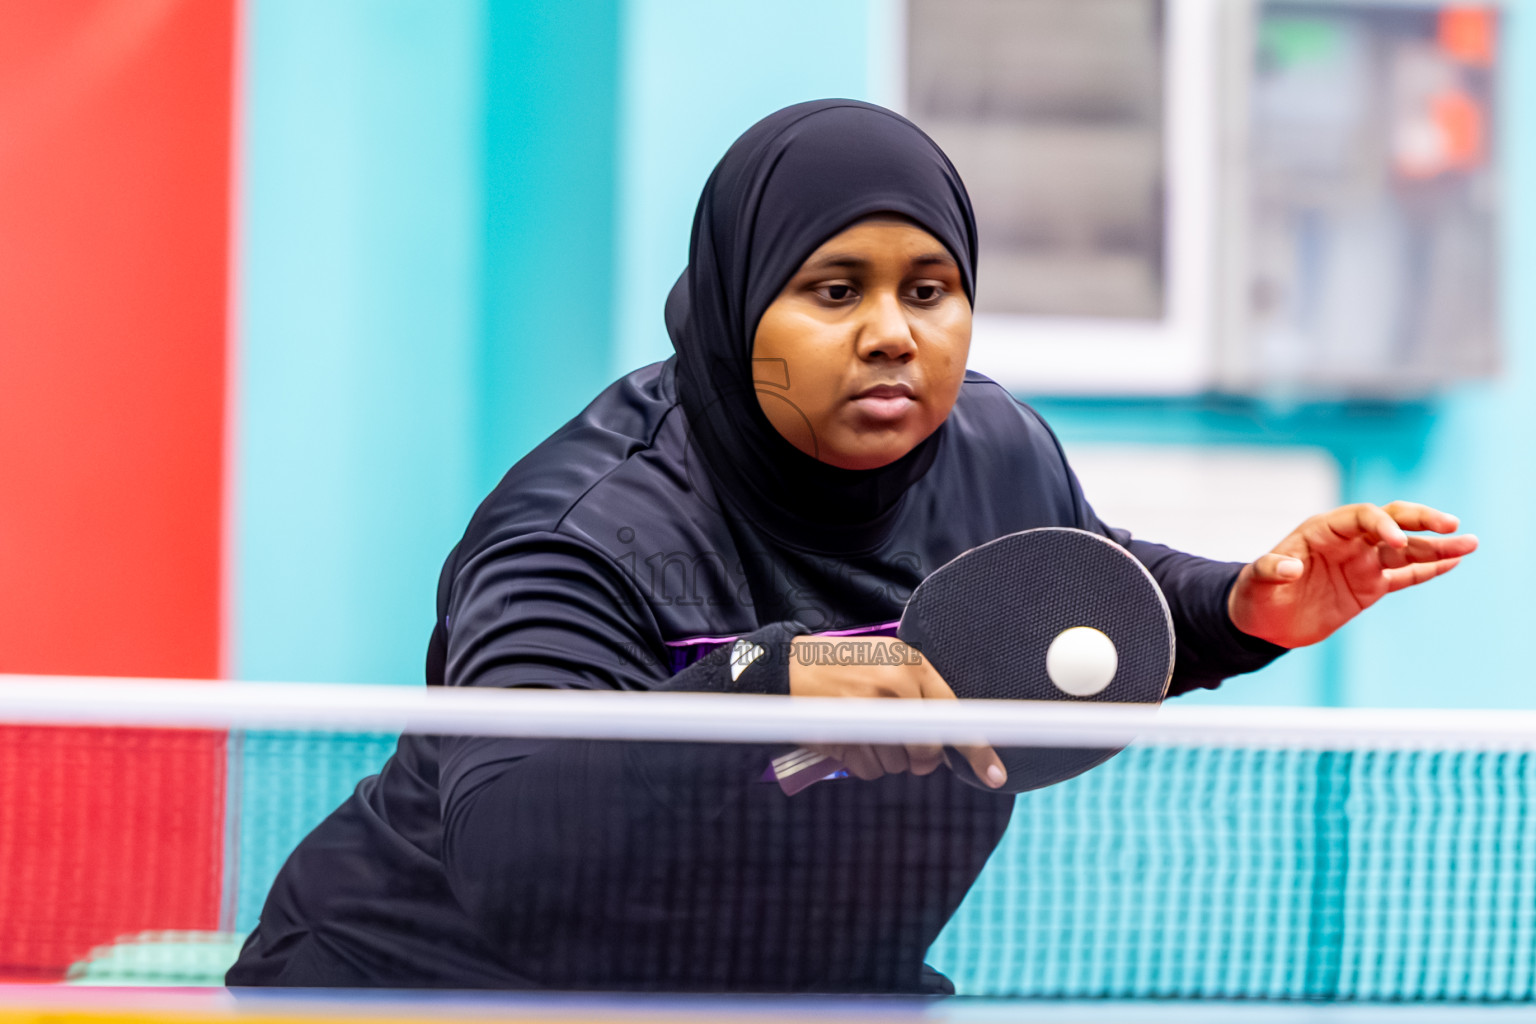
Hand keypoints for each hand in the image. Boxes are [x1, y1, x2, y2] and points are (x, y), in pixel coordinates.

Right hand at [788, 635, 1007, 787]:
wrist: (788, 666)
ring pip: (900, 764)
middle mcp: (896, 687)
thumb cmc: (841, 666)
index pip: (955, 714)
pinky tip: (848, 740)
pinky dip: (862, 764)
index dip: (977, 749)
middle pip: (929, 750)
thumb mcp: (885, 661)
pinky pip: (871, 771)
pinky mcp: (847, 736)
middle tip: (899, 744)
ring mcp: (870, 713)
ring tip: (863, 729)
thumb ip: (917, 691)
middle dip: (918, 758)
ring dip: (885, 758)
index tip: (996, 775)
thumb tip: (945, 738)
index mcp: (911, 665)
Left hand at [1228, 501, 1477, 648]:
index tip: (1395, 542)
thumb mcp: (1257, 583)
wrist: (1261, 621)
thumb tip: (1289, 567)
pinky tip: (1454, 561)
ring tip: (1470, 543)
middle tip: (1452, 525)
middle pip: (1391, 522)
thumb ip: (1271, 570)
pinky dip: (1428, 569)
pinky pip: (1404, 574)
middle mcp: (1348, 542)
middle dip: (1421, 521)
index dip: (1381, 525)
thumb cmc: (1255, 595)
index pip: (1361, 517)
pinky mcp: (1369, 587)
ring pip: (1405, 549)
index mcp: (1322, 531)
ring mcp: (1361, 563)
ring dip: (1436, 547)